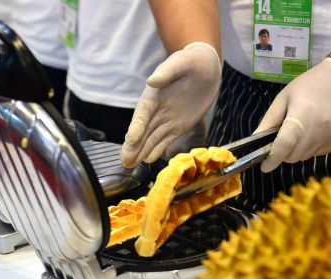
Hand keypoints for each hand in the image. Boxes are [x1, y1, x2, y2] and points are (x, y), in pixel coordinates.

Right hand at [120, 42, 220, 166]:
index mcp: (153, 95)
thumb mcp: (181, 62)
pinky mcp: (178, 126)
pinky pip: (165, 140)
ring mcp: (166, 119)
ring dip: (141, 152)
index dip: (136, 126)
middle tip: (124, 161)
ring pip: (151, 138)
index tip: (131, 140)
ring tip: (130, 165)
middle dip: (133, 146)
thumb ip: (167, 72)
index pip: (142, 113)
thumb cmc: (191, 61)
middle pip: (142, 131)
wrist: (205, 67)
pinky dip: (157, 150)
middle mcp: (156, 110)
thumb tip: (152, 80)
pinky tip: (148, 160)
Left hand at [257, 58, 330, 172]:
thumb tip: (254, 142)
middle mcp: (319, 129)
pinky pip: (318, 153)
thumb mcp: (284, 97)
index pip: (285, 144)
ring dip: (297, 150)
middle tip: (282, 139)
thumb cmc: (310, 85)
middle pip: (294, 155)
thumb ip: (269, 121)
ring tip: (301, 130)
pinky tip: (315, 131)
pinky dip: (310, 147)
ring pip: (305, 157)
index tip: (264, 166)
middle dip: (284, 153)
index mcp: (302, 115)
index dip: (273, 158)